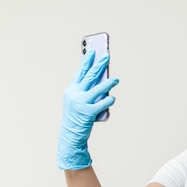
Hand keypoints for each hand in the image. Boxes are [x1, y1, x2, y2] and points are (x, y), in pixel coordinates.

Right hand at [57, 50, 118, 169]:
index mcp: (71, 90)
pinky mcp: (89, 112)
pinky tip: (112, 98)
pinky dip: (109, 100)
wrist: (71, 135)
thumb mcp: (77, 101)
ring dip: (109, 83)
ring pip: (98, 88)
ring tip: (116, 79)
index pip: (80, 72)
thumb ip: (87, 90)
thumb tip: (102, 80)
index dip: (86, 61)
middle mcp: (75, 94)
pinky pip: (103, 103)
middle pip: (90, 76)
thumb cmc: (76, 117)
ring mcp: (81, 103)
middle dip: (99, 65)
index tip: (93, 51)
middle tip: (107, 56)